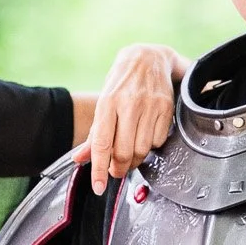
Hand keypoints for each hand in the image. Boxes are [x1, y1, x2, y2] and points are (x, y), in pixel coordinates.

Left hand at [87, 44, 183, 194]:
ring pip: (143, 150)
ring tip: (131, 151)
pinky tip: (146, 133)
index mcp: (107, 102)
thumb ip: (95, 134)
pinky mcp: (166, 107)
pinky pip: (159, 141)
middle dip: (119, 168)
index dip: (100, 170)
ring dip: (136, 158)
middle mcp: (129, 103)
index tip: (99, 187)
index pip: (102, 144)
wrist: (149, 57)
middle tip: (116, 169)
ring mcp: (150, 105)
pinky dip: (152, 145)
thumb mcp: (104, 103)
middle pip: (124, 152)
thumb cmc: (122, 83)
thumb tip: (79, 159)